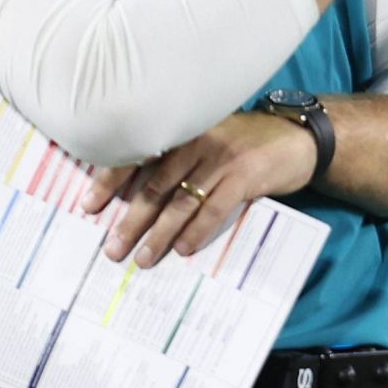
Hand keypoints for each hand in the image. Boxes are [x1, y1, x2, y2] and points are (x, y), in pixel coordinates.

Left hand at [89, 111, 319, 266]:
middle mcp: (197, 140)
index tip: (88, 206)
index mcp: (182, 130)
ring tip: (142, 257)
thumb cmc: (248, 143)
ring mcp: (221, 158)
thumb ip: (180, 156)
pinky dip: (196, 230)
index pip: (136, 156)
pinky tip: (183, 248)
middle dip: (130, 220)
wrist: (298, 139)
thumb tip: (138, 196)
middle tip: (112, 248)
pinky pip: (214, 208)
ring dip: (158, 234)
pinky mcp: (245, 175)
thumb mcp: (210, 138)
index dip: (109, 181)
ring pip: (180, 201)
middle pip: (154, 185)